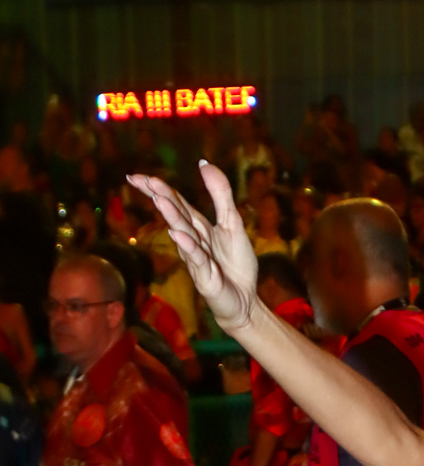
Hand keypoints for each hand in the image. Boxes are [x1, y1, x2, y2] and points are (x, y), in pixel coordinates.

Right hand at [128, 163, 258, 333]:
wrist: (245, 301)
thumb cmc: (236, 265)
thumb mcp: (232, 223)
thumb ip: (220, 194)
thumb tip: (204, 163)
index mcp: (197, 226)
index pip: (175, 202)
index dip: (158, 188)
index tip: (137, 175)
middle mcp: (192, 240)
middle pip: (174, 214)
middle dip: (159, 196)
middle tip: (140, 179)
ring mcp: (196, 259)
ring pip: (183, 234)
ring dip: (172, 216)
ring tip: (160, 198)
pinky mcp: (205, 277)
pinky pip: (196, 259)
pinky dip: (187, 246)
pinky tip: (177, 234)